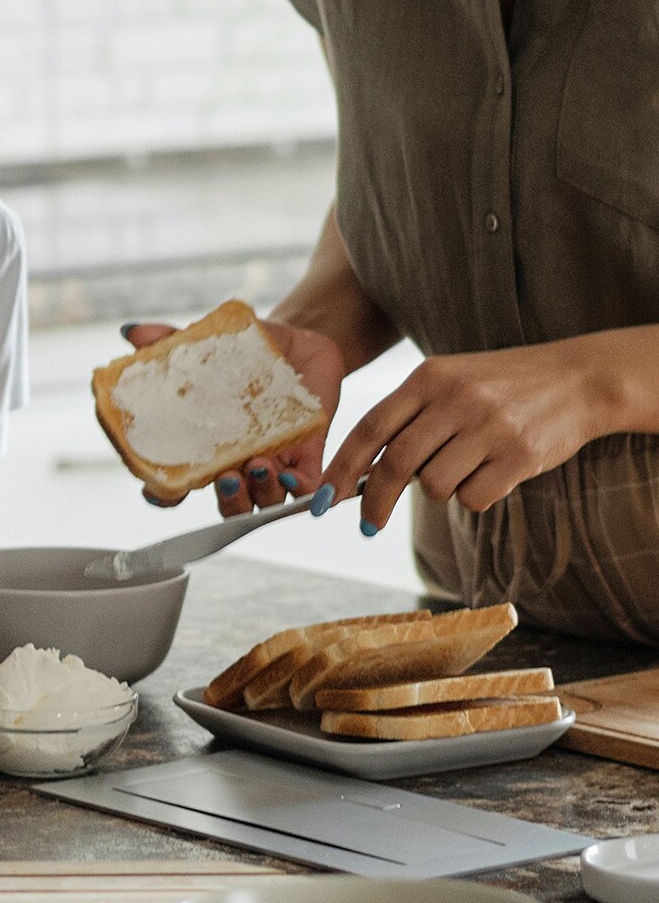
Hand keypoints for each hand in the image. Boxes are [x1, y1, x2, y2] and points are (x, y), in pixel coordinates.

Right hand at [124, 319, 344, 515]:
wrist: (299, 341)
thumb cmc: (245, 352)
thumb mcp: (206, 345)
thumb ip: (169, 341)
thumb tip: (132, 333)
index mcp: (205, 448)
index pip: (178, 486)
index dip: (163, 496)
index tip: (155, 491)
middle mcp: (237, 463)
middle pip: (227, 505)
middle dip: (226, 500)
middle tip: (225, 478)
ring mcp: (273, 462)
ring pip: (264, 501)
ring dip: (259, 492)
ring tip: (258, 465)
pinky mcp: (308, 454)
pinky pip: (306, 487)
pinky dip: (299, 487)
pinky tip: (290, 473)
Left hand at [319, 343, 599, 532]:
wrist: (579, 379)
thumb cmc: (500, 387)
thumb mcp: (449, 382)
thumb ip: (407, 418)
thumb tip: (358, 475)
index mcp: (430, 377)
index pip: (370, 428)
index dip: (341, 468)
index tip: (324, 500)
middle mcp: (457, 398)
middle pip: (395, 464)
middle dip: (374, 502)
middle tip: (368, 525)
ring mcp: (490, 426)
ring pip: (434, 486)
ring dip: (440, 490)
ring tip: (465, 467)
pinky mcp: (520, 455)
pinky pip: (473, 498)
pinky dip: (475, 497)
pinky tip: (493, 473)